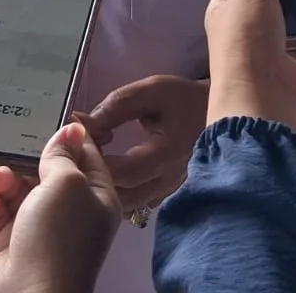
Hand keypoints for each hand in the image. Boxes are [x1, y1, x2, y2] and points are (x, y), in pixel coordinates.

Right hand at [0, 122, 120, 292]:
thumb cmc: (58, 235)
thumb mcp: (68, 184)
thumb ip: (63, 155)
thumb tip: (72, 129)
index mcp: (96, 199)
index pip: (87, 157)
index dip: (70, 135)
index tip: (50, 110)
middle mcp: (68, 213)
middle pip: (46, 171)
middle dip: (26, 157)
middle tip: (11, 140)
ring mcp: (35, 229)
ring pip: (15, 189)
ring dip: (3, 179)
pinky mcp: (5, 243)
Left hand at [81, 74, 208, 213]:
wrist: (216, 113)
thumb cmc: (183, 99)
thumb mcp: (152, 91)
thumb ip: (118, 105)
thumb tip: (86, 123)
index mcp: (166, 155)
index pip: (123, 172)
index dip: (95, 158)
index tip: (79, 139)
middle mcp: (168, 181)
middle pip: (120, 195)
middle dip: (93, 174)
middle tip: (80, 150)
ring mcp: (167, 192)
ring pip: (125, 205)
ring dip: (103, 185)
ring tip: (93, 158)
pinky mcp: (165, 195)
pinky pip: (134, 203)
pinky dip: (116, 190)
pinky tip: (109, 169)